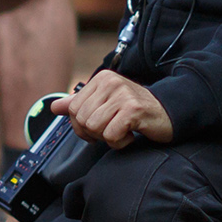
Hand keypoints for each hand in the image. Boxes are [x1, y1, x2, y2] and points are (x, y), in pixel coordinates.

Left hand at [53, 68, 172, 146]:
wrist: (167, 113)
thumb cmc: (134, 111)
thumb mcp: (105, 103)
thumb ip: (79, 104)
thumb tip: (54, 107)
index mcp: (101, 78)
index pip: (72, 109)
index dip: (81, 126)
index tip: (98, 127)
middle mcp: (110, 82)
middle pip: (82, 120)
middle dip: (95, 133)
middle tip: (113, 129)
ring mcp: (122, 94)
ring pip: (95, 128)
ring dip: (108, 137)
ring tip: (123, 130)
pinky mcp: (133, 110)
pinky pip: (111, 135)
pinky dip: (120, 142)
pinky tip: (131, 134)